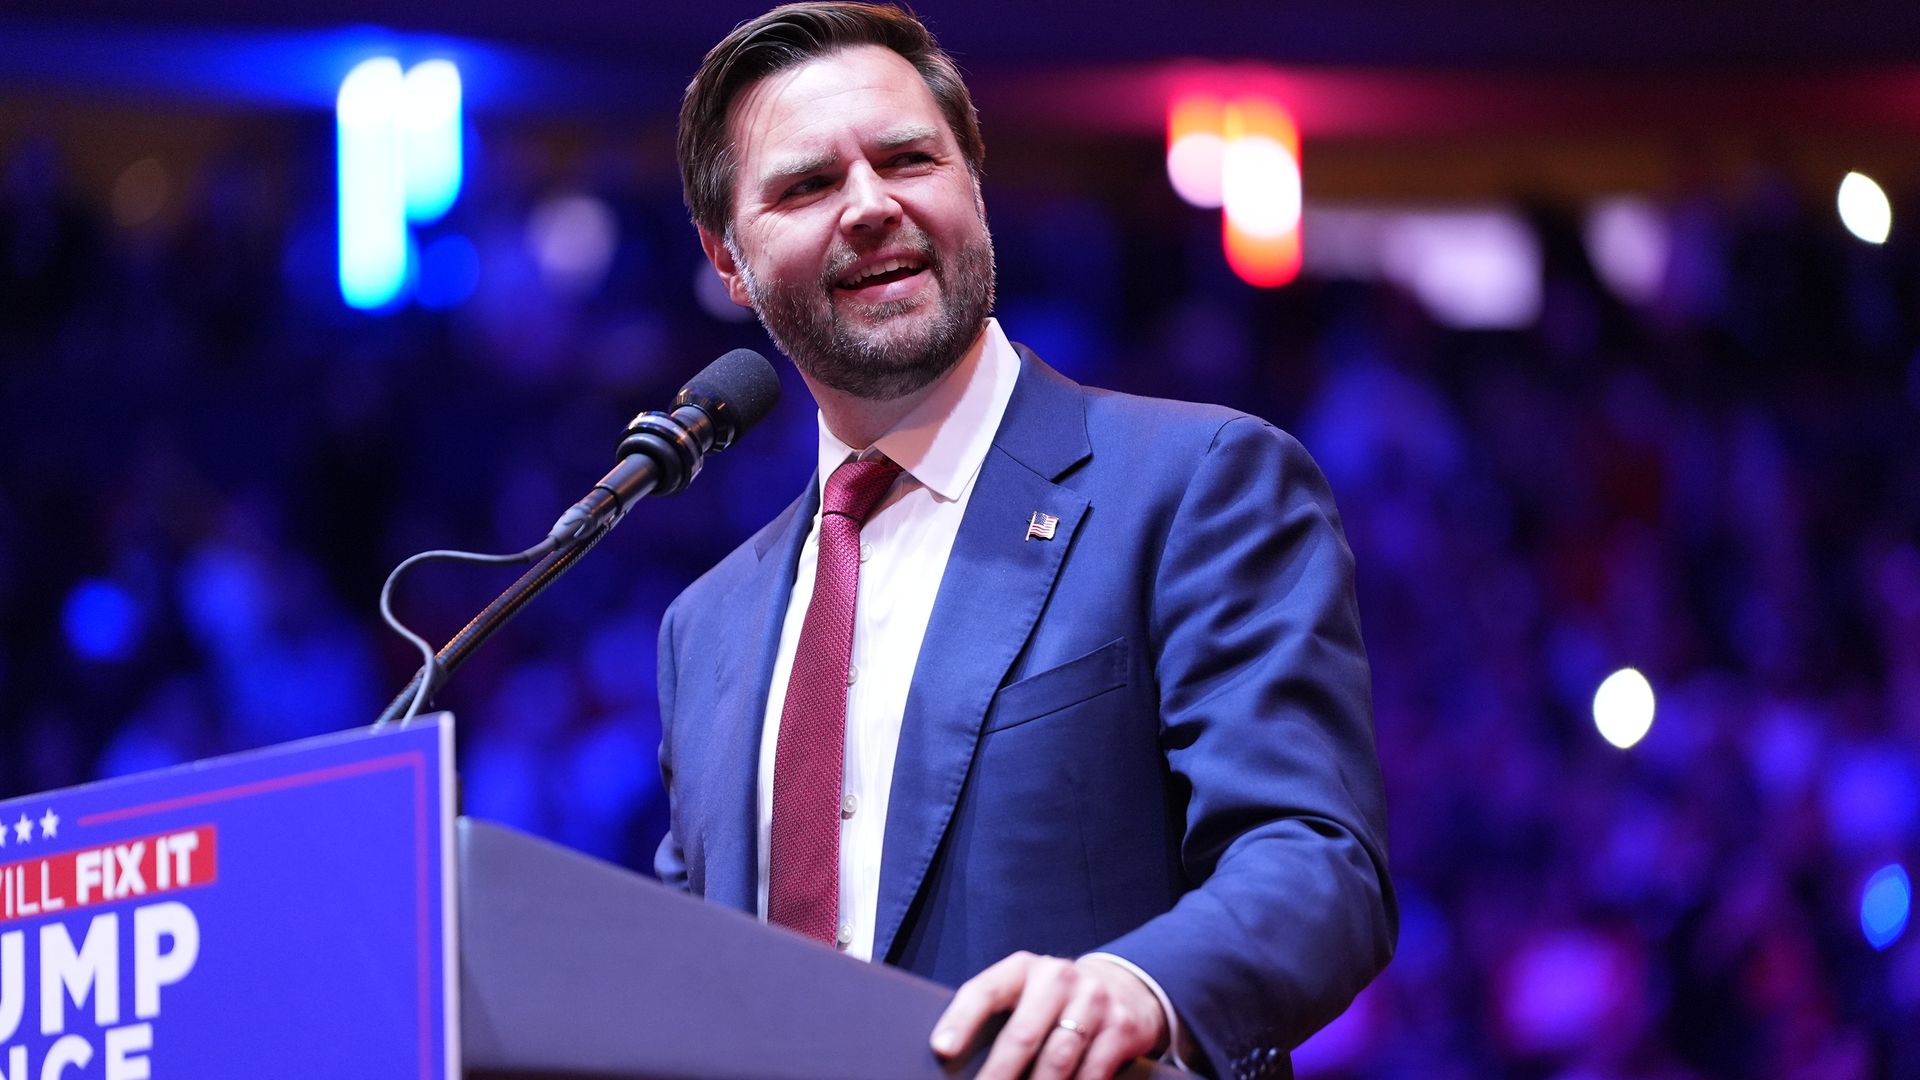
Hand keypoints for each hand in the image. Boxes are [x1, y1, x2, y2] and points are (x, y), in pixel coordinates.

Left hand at [930, 952, 1168, 1079]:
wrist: (1125, 987)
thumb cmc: (1056, 998)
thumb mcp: (1027, 992)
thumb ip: (999, 1015)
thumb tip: (955, 1057)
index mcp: (1024, 968)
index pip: (985, 990)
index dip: (961, 1020)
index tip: (941, 1049)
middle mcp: (1059, 978)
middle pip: (1022, 1035)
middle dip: (998, 1075)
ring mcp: (1094, 1001)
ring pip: (1057, 1060)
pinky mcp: (1121, 1028)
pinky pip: (1092, 1073)